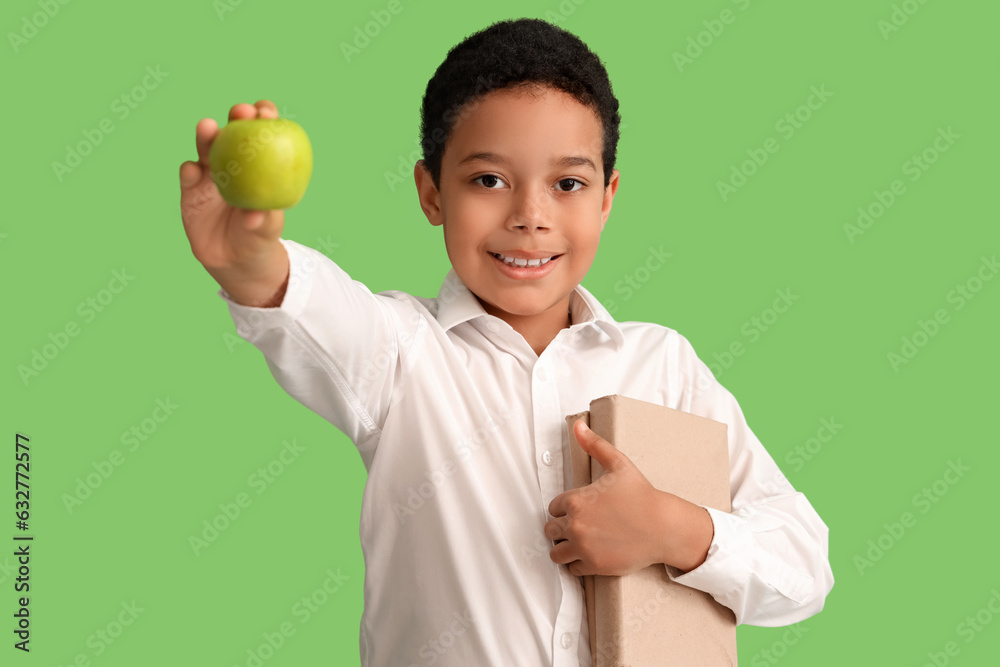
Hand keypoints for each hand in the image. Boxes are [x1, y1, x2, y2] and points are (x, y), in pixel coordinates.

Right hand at [179, 100, 285, 274]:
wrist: (234, 261)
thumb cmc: (258, 238)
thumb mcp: (266, 231)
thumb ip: (264, 222)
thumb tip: (256, 215)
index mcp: (258, 166)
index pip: (263, 135)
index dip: (264, 118)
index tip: (267, 112)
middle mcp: (233, 164)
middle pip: (234, 134)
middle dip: (237, 117)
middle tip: (242, 111)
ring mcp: (209, 175)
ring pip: (207, 149)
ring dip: (207, 136)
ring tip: (209, 127)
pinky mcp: (190, 191)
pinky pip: (188, 177)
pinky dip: (189, 171)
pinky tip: (193, 170)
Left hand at [545, 419, 713, 575]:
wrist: (663, 526)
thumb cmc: (641, 495)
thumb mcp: (618, 464)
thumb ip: (594, 444)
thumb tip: (578, 425)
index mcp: (576, 501)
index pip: (553, 507)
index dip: (564, 508)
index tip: (577, 509)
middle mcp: (575, 525)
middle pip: (550, 530)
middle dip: (561, 527)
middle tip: (578, 525)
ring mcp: (583, 547)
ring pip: (555, 552)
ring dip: (563, 547)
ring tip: (578, 541)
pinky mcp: (593, 565)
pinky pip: (571, 568)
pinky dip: (577, 563)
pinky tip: (589, 554)